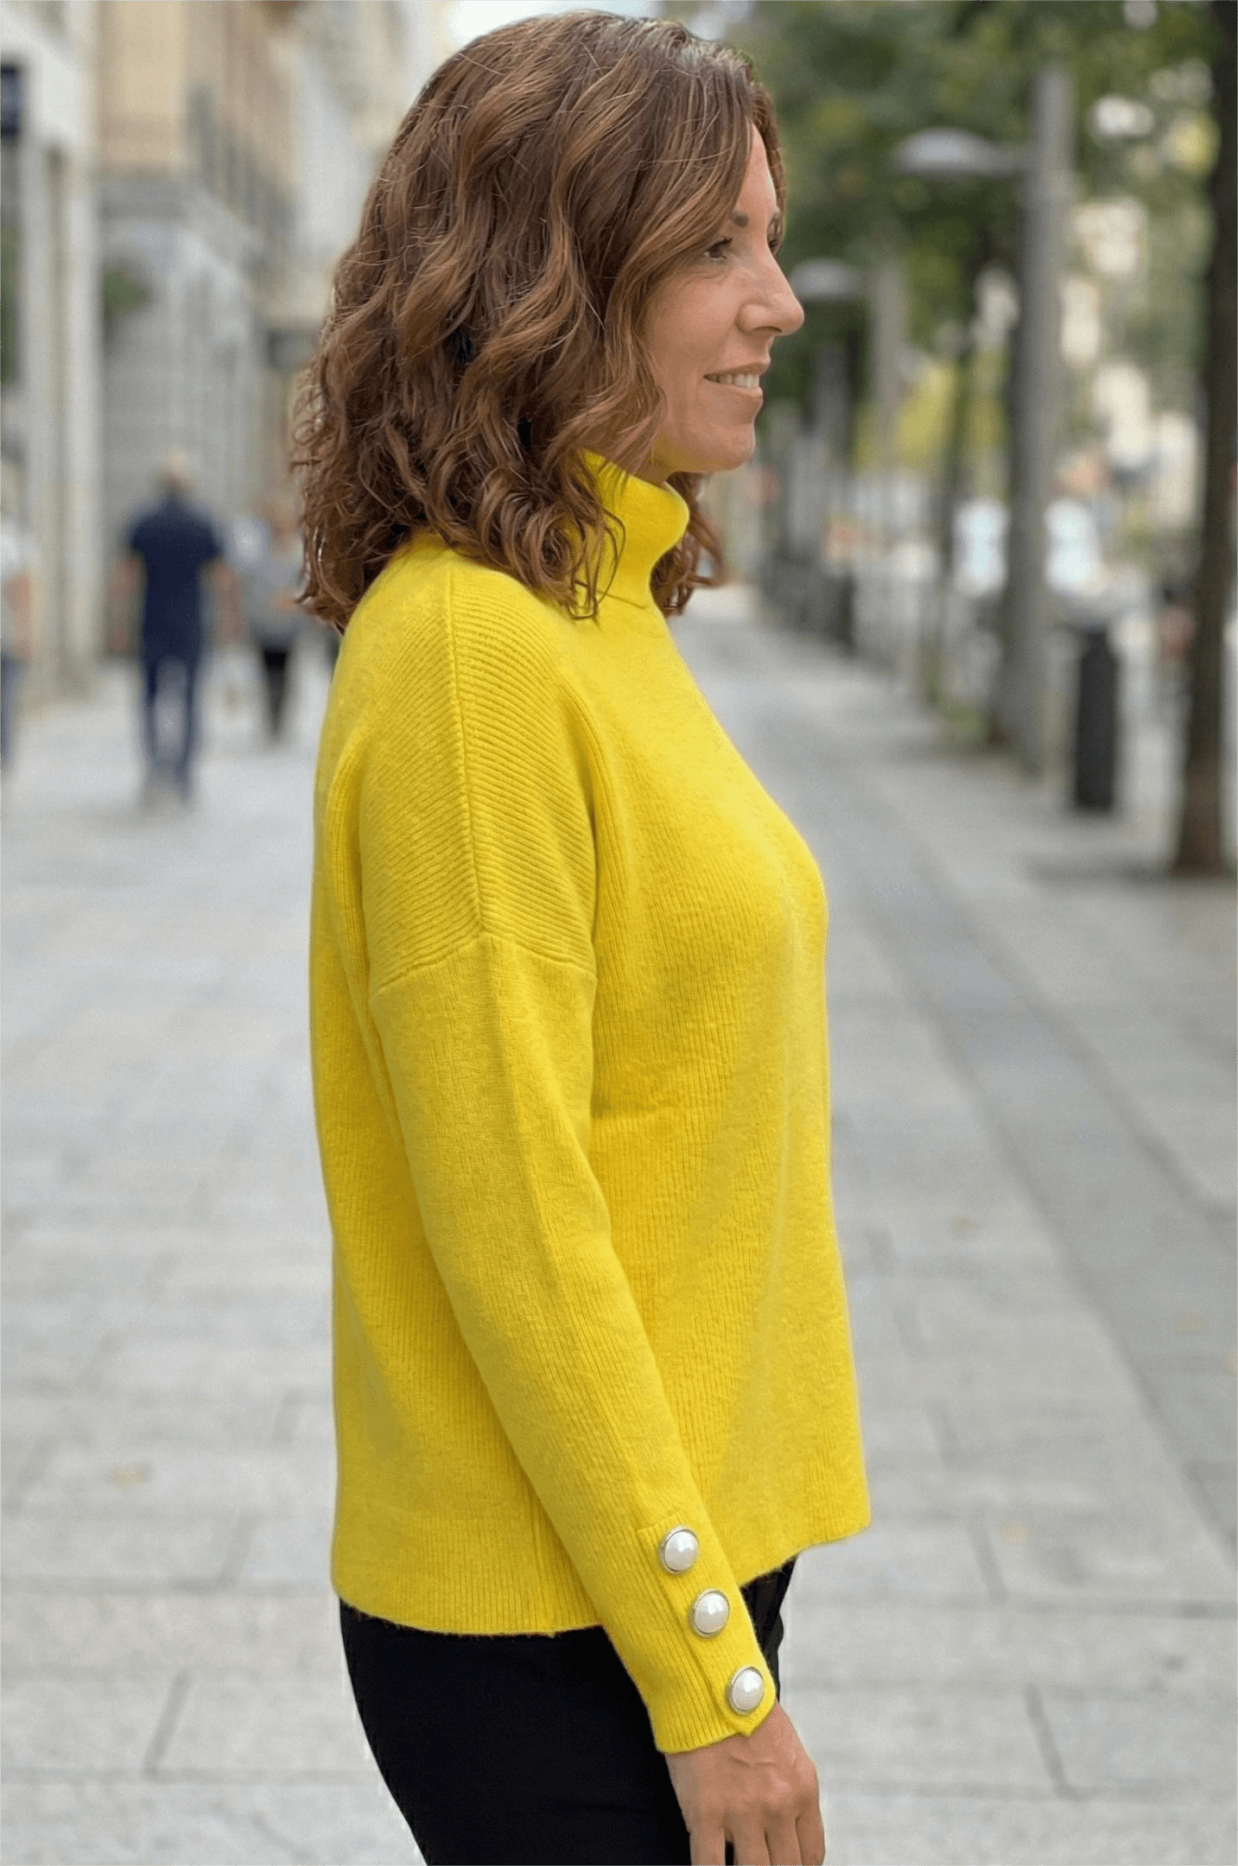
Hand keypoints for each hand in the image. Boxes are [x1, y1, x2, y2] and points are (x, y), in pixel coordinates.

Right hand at [664, 1700, 825, 1864]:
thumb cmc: (743, 1713)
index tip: (784, 1865)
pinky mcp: (706, 1813)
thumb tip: (787, 1827)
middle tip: (760, 1863)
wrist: (708, 1684)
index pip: (811, 1855)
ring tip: (736, 1863)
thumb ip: (790, 1790)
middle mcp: (779, 1806)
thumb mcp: (786, 1750)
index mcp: (803, 1789)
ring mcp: (743, 1813)